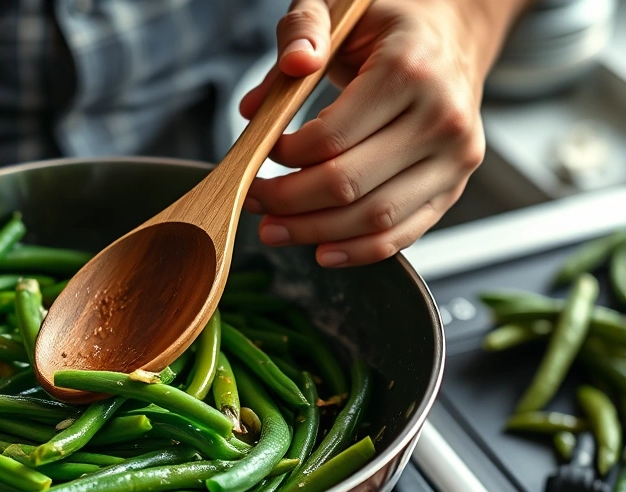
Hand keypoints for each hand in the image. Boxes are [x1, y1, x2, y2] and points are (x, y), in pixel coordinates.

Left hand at [241, 0, 518, 266]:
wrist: (452, 35)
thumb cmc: (387, 24)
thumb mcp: (338, 9)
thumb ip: (297, 36)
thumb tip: (259, 104)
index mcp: (411, 70)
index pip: (330, 137)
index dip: (283, 155)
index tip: (260, 150)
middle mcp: (442, 118)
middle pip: (348, 185)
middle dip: (287, 200)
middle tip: (252, 199)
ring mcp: (456, 158)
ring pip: (374, 218)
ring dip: (314, 232)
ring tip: (273, 229)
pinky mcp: (455, 186)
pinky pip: (403, 233)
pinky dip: (358, 251)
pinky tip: (321, 250)